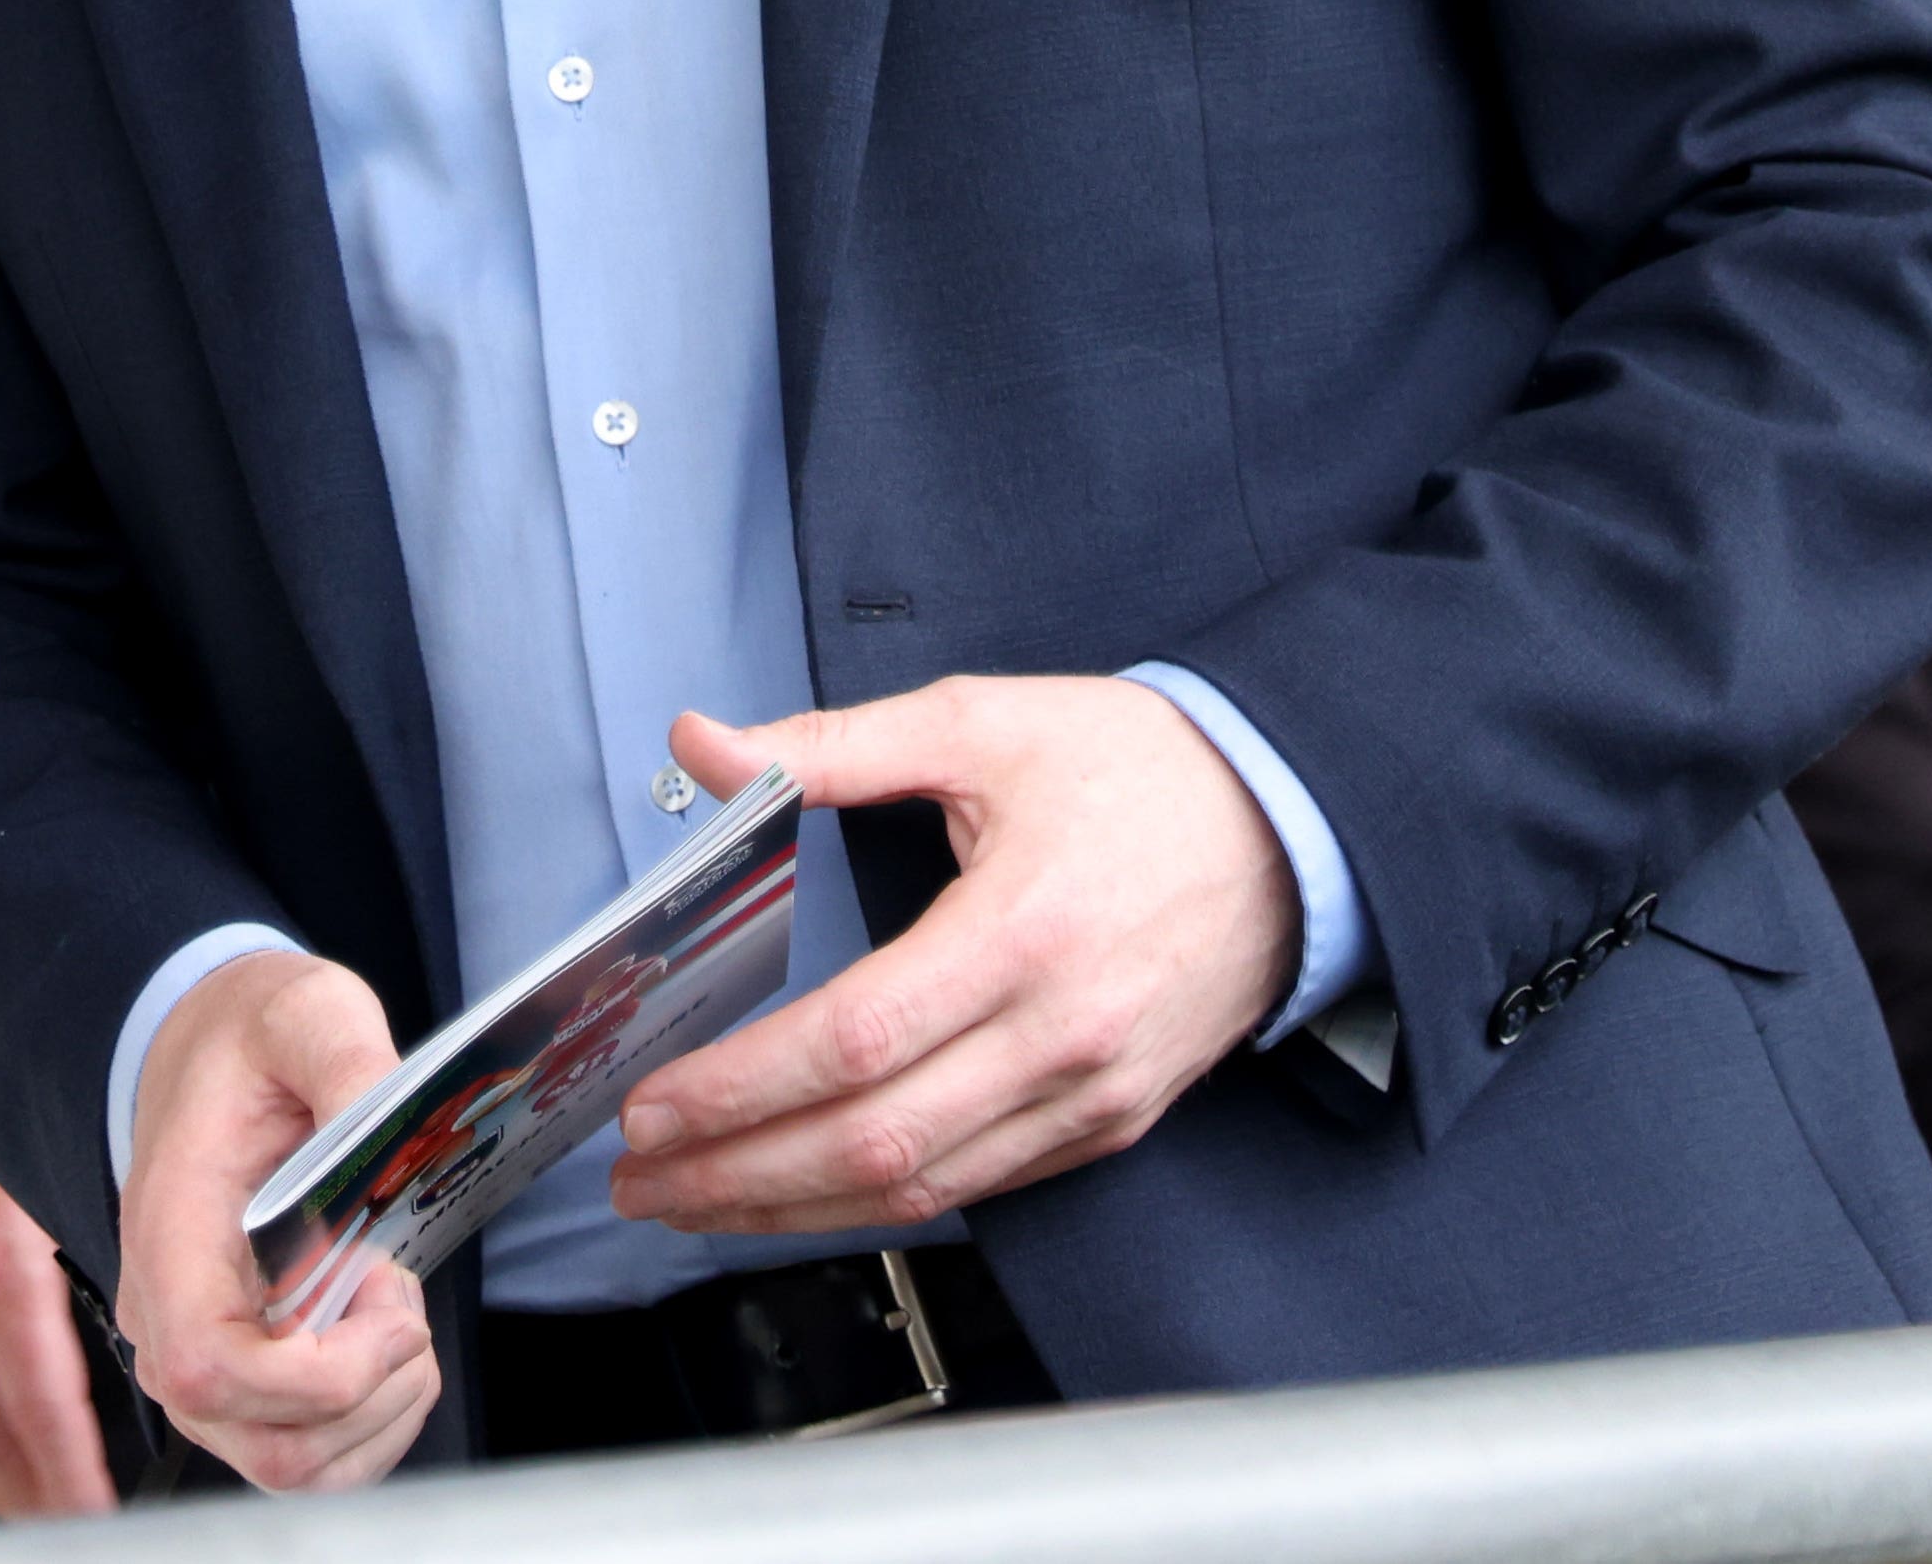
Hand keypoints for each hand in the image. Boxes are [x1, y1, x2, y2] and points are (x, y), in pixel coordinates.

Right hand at [112, 953, 437, 1493]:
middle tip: (401, 1298)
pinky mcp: (238, 1384)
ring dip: (382, 1412)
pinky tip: (386, 1342)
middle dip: (372, 1395)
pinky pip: (309, 1456)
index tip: (386, 1301)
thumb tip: (398, 1135)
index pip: (208, 1367)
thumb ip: (349, 1064)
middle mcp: (168, 1323)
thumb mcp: (306, 1013)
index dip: (315, 1374)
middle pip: (269, 1444)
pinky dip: (373, 1424)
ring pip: (296, 1466)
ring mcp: (199, 1366)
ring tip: (396, 1310)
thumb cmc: (249, 1040)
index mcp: (168, 1234)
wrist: (206, 1051)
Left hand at [593, 681, 1292, 1237]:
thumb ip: (830, 747)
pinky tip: (806, 1194)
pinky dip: (879, 1205)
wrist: (1290, 823)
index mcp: (1022, 931)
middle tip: (641, 1179)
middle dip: (738, 1175)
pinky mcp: (1108, 1123)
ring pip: (921, 1188)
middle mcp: (1059, 1034)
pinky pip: (977, 1188)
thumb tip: (703, 744)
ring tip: (694, 1202)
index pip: (858, 1043)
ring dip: (792, 1208)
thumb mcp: (980, 723)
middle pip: (875, 1142)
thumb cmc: (1138, 769)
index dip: (745, 1087)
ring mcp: (1090, 1094)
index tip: (655, 1105)